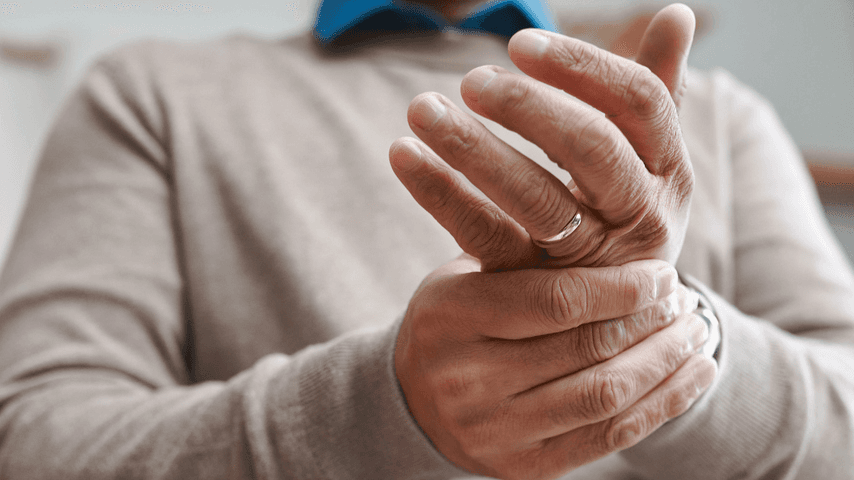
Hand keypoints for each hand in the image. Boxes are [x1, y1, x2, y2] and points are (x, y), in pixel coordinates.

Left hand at [390, 4, 696, 270]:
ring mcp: (591, 259)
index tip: (521, 44)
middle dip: (532, 108)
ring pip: (538, 200)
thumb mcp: (651, 161)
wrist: (620, 314)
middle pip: (593, 149)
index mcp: (671, 169)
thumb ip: (658, 90)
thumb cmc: (626, 213)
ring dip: (476, 150)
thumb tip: (678, 13)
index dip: (583, 67)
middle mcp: (642, 214)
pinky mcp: (536, 287)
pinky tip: (403, 155)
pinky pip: (487, 236)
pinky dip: (442, 195)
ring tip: (422, 109)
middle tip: (472, 79)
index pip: (640, 102)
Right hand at [396, 255, 716, 478]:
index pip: (556, 301)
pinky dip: (662, 406)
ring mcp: (493, 430)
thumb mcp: (466, 275)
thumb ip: (525, 257)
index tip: (664, 274)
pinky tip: (693, 376)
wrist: (411, 399)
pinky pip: (607, 438)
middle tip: (685, 301)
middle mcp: (467, 379)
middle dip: (652, 322)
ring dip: (665, 362)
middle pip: (587, 350)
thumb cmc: (453, 320)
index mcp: (451, 316)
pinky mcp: (520, 468)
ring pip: (605, 397)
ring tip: (695, 334)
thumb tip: (619, 228)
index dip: (622, 287)